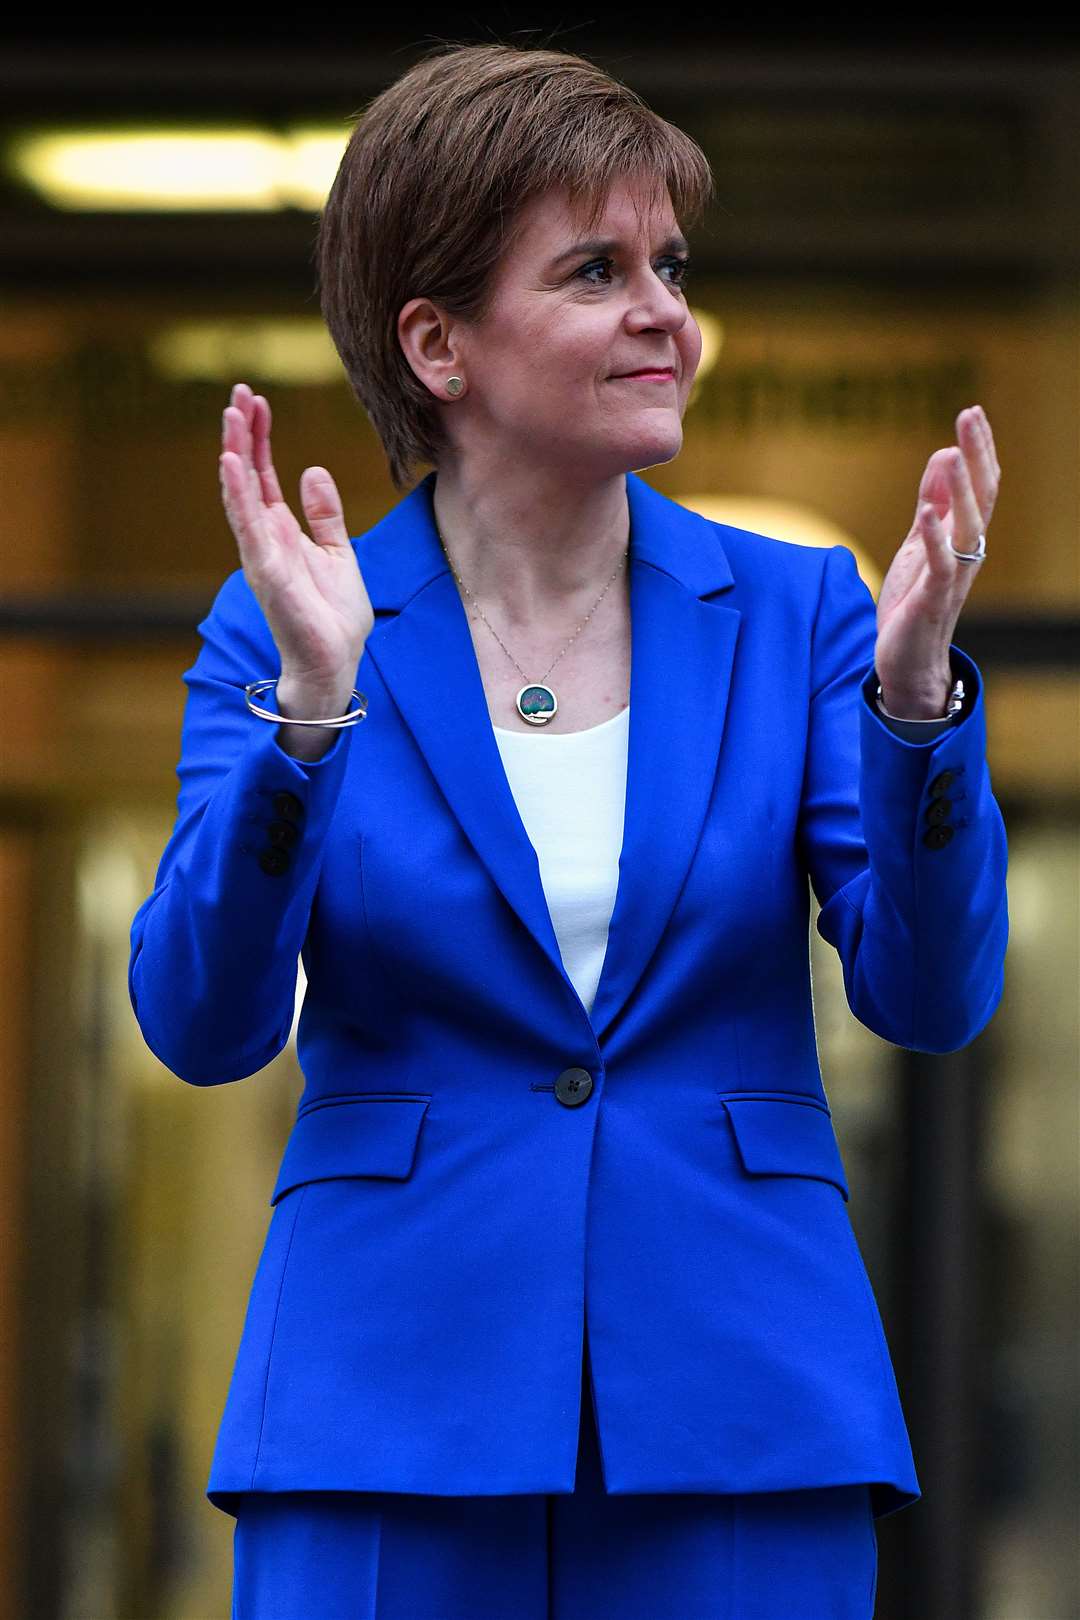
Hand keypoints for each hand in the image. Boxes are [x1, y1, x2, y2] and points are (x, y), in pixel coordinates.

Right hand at [218, 382, 373, 691]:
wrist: (336, 661)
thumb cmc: (333, 615)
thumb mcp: (338, 553)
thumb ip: (325, 515)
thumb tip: (313, 470)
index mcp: (281, 531)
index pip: (264, 474)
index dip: (260, 437)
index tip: (256, 400)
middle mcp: (264, 538)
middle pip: (247, 475)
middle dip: (242, 434)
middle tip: (238, 392)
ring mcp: (261, 554)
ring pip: (241, 494)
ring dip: (235, 454)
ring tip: (231, 417)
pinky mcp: (266, 572)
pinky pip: (247, 526)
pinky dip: (237, 494)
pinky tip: (230, 463)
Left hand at [874, 404, 999, 716]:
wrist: (908, 661)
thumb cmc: (914, 602)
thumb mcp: (919, 543)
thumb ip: (931, 503)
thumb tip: (943, 455)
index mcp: (964, 537)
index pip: (979, 485)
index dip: (978, 449)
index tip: (972, 412)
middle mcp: (967, 552)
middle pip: (980, 496)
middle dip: (977, 454)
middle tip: (971, 414)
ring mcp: (953, 575)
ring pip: (967, 526)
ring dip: (961, 488)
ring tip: (954, 451)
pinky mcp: (933, 598)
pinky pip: (940, 564)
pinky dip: (935, 537)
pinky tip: (927, 512)